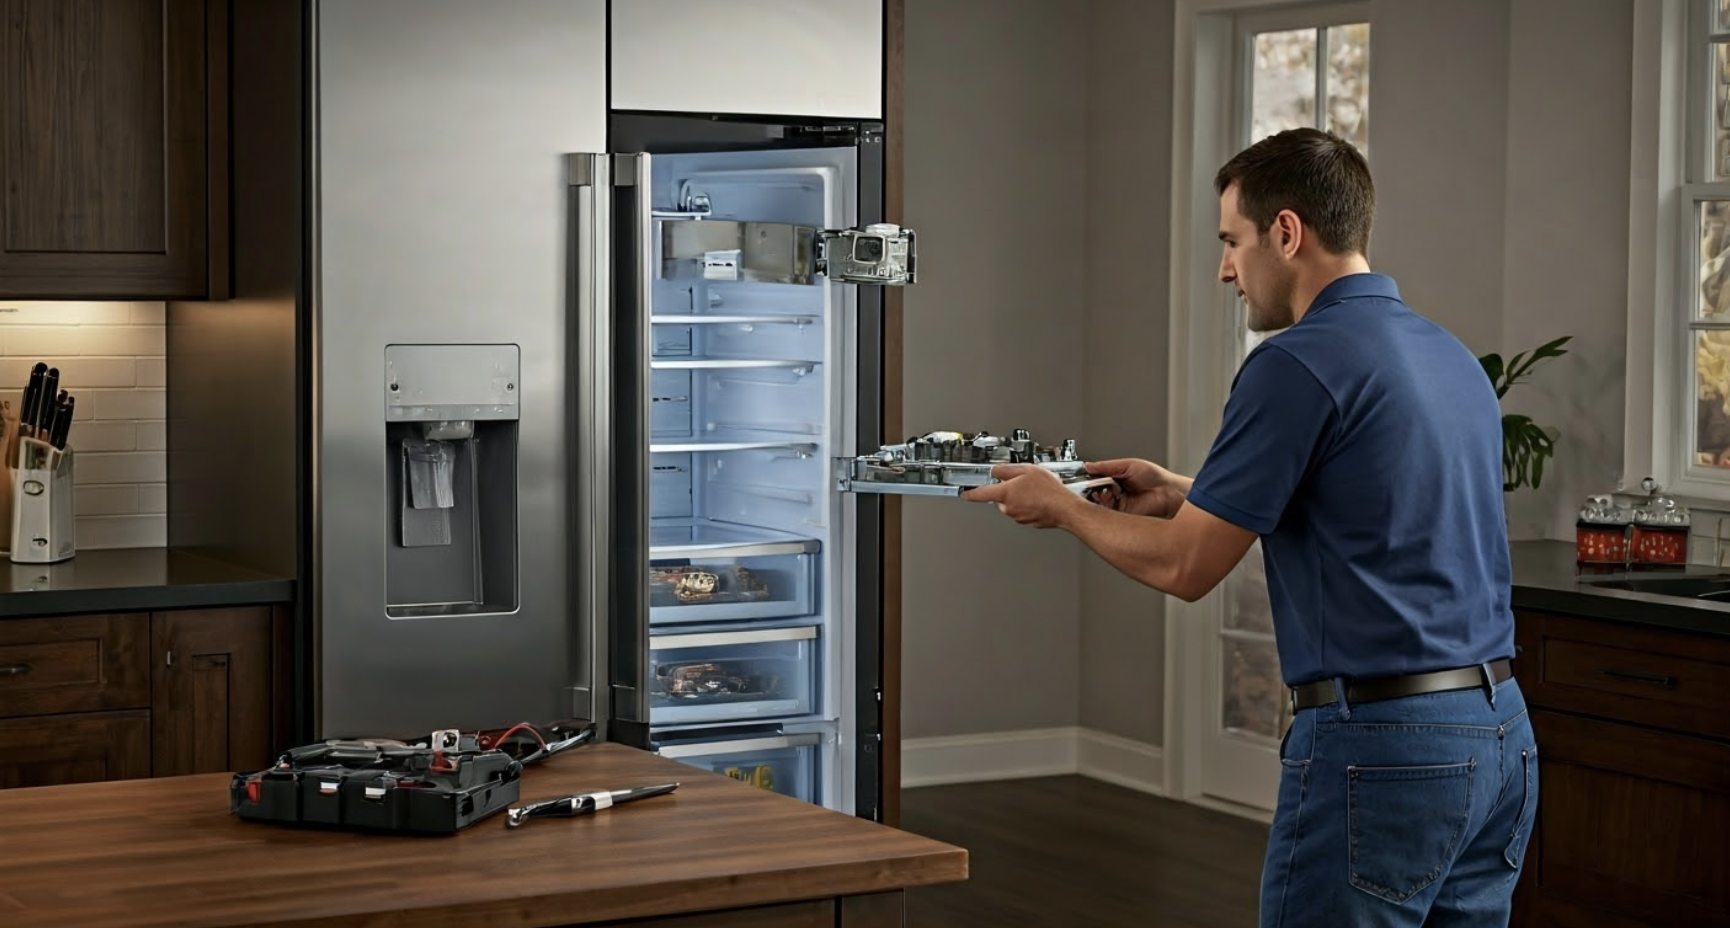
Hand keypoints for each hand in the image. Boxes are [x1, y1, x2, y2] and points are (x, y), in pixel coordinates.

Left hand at [960, 464, 1084, 528]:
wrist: (1065, 508)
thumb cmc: (1049, 491)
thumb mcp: (1027, 470)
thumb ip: (1007, 470)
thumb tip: (996, 471)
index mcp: (1005, 493)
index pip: (980, 494)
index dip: (970, 494)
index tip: (964, 494)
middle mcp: (1008, 507)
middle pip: (1000, 497)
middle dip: (1008, 490)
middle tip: (1023, 483)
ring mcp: (1017, 516)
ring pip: (1012, 505)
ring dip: (1020, 498)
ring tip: (1036, 491)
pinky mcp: (1027, 522)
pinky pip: (1023, 511)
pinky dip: (1029, 505)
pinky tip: (1040, 499)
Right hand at [1083, 458, 1190, 517]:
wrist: (1169, 494)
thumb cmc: (1156, 478)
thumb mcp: (1129, 465)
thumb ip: (1107, 466)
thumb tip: (1089, 465)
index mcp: (1117, 478)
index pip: (1097, 478)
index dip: (1090, 477)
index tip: (1085, 475)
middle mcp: (1116, 491)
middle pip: (1095, 490)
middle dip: (1092, 487)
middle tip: (1092, 485)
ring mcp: (1118, 504)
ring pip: (1098, 502)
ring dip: (1098, 497)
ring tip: (1104, 491)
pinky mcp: (1121, 516)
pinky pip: (1106, 513)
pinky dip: (1103, 507)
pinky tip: (1106, 500)